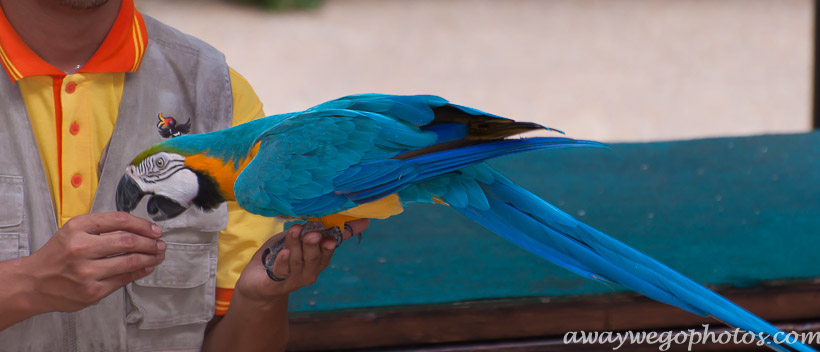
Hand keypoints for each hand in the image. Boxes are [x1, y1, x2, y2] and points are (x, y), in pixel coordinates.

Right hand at [20, 212, 165, 313]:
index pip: (119, 221)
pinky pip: (124, 279)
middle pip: (128, 241)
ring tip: (158, 254)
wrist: (33, 283)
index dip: (143, 224)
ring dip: (150, 257)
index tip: (154, 229)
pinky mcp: (92, 291)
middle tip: (160, 243)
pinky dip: (140, 272)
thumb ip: (103, 227)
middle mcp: (81, 248)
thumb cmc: (58, 255)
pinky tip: (147, 266)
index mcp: (77, 228)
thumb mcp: (74, 231)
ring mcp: (87, 272)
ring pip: (130, 261)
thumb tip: (139, 229)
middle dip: (150, 242)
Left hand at [235, 219, 368, 302]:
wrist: (258, 282)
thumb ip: (326, 230)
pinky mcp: (274, 282)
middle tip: (313, 233)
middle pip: (313, 258)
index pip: (327, 252)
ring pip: (296, 261)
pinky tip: (284, 252)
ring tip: (295, 230)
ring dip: (296, 245)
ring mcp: (292, 279)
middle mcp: (308, 272)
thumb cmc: (284, 256)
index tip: (332, 237)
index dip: (330, 244)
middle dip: (314, 245)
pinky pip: (281, 271)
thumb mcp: (304, 239)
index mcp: (317, 261)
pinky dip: (283, 261)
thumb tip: (364, 221)